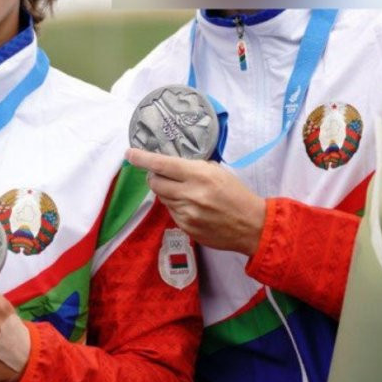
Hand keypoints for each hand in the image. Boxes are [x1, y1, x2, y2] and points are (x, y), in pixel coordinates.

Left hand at [125, 147, 266, 255]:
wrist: (252, 225)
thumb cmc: (236, 194)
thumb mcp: (217, 171)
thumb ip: (193, 167)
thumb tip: (170, 165)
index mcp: (198, 175)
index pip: (162, 164)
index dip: (143, 158)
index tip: (130, 154)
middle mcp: (189, 194)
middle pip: (155, 182)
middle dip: (154, 176)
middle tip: (162, 174)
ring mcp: (186, 214)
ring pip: (162, 198)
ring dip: (167, 191)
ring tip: (185, 191)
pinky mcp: (186, 228)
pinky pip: (171, 212)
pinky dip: (176, 206)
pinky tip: (192, 206)